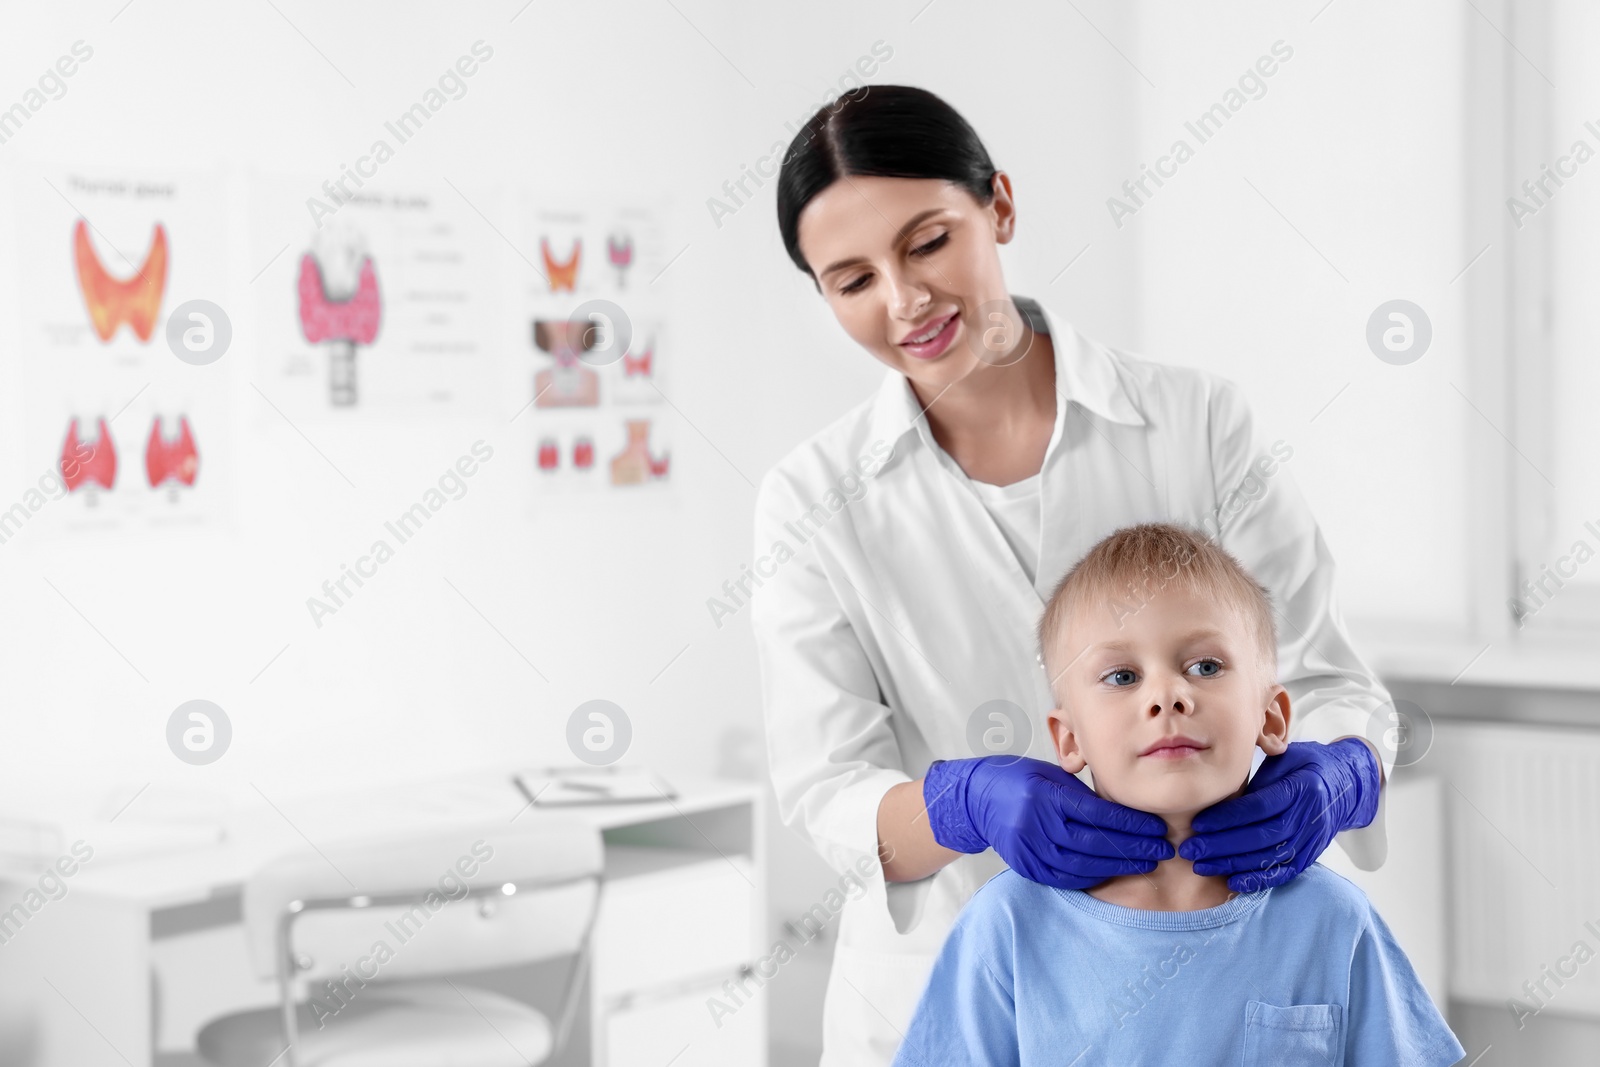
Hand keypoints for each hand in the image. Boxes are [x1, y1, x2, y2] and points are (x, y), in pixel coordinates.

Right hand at [924, 756, 1172, 889]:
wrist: (977, 798)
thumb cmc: (1021, 779)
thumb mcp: (1052, 776)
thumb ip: (1084, 796)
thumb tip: (1129, 814)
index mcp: (1046, 795)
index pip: (1100, 815)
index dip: (1133, 824)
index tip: (1158, 828)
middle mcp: (1036, 824)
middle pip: (1096, 843)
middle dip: (1135, 848)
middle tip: (1163, 850)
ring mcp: (1029, 848)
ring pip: (1084, 864)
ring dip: (1120, 866)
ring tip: (1146, 863)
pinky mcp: (1026, 866)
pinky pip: (1066, 876)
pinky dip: (1094, 875)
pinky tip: (1113, 871)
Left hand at [1179, 738, 1380, 892]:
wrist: (1348, 784)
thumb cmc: (1307, 765)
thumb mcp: (1285, 758)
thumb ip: (1258, 777)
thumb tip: (1221, 794)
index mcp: (1301, 786)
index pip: (1259, 806)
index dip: (1228, 817)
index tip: (1198, 824)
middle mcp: (1309, 815)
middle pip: (1262, 835)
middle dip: (1222, 845)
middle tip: (1190, 850)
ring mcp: (1312, 838)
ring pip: (1270, 856)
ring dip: (1233, 864)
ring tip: (1201, 865)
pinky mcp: (1312, 854)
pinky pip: (1285, 871)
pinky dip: (1259, 879)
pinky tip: (1233, 881)